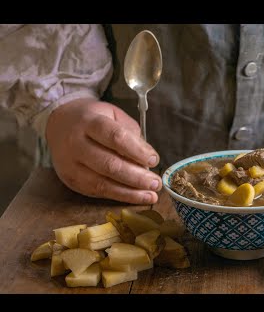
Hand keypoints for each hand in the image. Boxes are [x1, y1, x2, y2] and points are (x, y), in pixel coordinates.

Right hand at [46, 98, 160, 203]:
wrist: (59, 122)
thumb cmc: (93, 118)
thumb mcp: (113, 114)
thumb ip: (131, 134)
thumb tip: (146, 158)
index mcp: (89, 122)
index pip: (115, 138)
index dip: (137, 151)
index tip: (154, 160)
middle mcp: (76, 144)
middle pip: (109, 164)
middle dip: (137, 177)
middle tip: (156, 183)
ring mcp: (70, 164)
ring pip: (102, 183)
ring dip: (130, 192)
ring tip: (150, 194)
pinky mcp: (70, 180)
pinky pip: (97, 192)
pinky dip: (119, 196)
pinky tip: (135, 197)